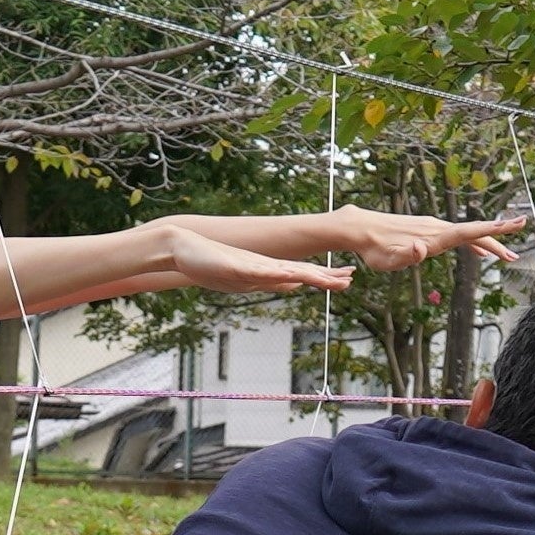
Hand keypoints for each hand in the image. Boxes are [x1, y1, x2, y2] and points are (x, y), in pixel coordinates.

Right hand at [162, 229, 351, 296]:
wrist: (182, 248)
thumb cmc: (212, 265)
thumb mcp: (247, 279)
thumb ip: (271, 281)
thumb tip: (295, 285)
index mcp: (268, 271)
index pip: (303, 275)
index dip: (326, 277)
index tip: (347, 279)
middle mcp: (264, 266)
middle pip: (302, 272)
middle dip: (327, 276)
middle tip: (351, 278)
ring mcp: (252, 265)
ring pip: (286, 271)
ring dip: (309, 275)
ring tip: (329, 280)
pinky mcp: (237, 266)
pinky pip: (261, 272)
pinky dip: (278, 275)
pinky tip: (292, 276)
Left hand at [337, 209, 524, 274]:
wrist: (360, 228)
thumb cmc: (374, 249)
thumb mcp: (389, 260)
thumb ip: (407, 256)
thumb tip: (422, 249)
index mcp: (434, 238)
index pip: (470, 233)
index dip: (494, 231)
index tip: (517, 223)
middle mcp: (437, 229)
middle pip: (475, 233)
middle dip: (498, 240)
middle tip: (517, 250)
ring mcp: (432, 227)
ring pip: (467, 235)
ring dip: (488, 244)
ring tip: (506, 256)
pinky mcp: (426, 229)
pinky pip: (456, 236)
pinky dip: (472, 243)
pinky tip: (477, 251)